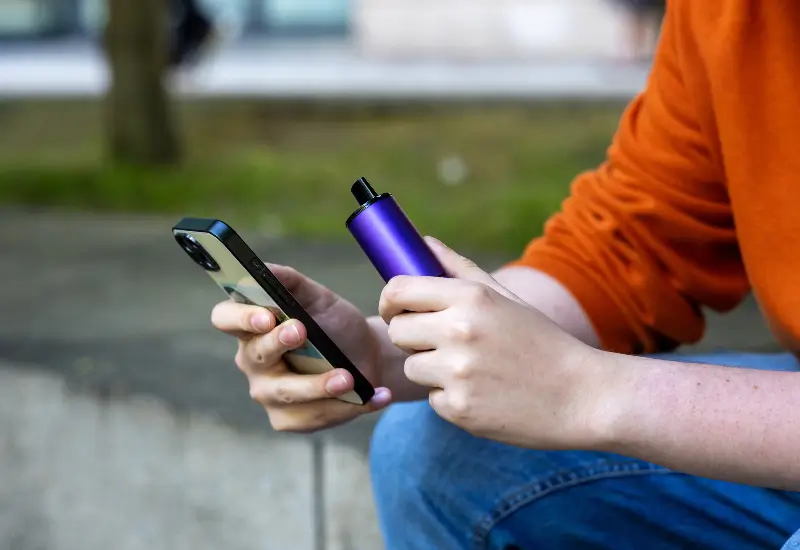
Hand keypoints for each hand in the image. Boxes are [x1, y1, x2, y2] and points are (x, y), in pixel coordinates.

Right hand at [212, 265, 390, 432]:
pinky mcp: (289, 420)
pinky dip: (348, 407)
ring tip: (349, 378)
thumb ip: (291, 281)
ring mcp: (268, 394)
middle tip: (301, 331)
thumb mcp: (319, 298)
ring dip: (319, 386)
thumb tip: (265, 268)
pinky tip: (376, 396)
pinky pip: (314, 417)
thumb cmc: (335, 324)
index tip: (265, 315)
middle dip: (278, 343)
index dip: (240, 317)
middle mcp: (253, 361)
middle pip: (255, 356)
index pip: (225, 318)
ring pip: (287, 393)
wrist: (367, 356)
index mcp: (252, 326)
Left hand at [378, 237, 611, 449]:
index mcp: (470, 298)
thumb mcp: (505, 298)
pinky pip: (432, 399)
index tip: (395, 310)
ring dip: (433, 370)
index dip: (389, 301)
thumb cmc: (542, 342)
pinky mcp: (459, 409)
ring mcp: (458, 373)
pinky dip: (451, 398)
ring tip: (473, 371)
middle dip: (411, 338)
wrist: (582, 396)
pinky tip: (484, 394)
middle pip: (397, 332)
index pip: (398, 290)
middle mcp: (459, 332)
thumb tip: (423, 241)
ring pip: (412, 368)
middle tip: (441, 344)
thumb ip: (459, 269)